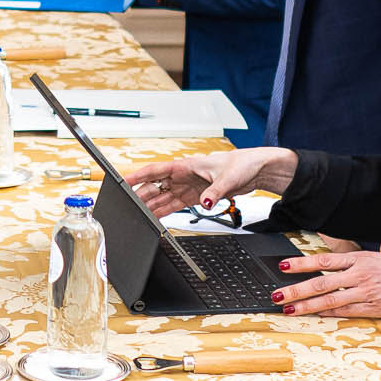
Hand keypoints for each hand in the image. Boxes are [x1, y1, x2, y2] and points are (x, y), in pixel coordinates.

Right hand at [122, 144, 295, 214]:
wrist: (256, 169)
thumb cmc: (242, 164)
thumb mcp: (227, 178)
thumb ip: (214, 192)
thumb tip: (204, 202)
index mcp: (186, 165)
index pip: (156, 170)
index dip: (138, 176)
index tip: (124, 181)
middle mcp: (184, 176)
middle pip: (156, 186)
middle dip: (141, 195)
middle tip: (128, 205)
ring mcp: (188, 186)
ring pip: (163, 197)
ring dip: (152, 205)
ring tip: (138, 214)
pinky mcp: (196, 196)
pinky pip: (175, 204)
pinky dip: (165, 211)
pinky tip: (156, 217)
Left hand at [273, 241, 380, 318]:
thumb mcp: (377, 259)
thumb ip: (355, 265)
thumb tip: (331, 271)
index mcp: (360, 259)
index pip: (324, 261)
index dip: (301, 264)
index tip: (283, 265)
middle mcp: (360, 274)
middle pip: (320, 282)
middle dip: (295, 289)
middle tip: (275, 294)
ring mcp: (366, 292)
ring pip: (329, 299)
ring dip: (306, 305)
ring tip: (288, 308)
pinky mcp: (374, 309)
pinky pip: (346, 312)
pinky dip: (329, 314)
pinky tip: (315, 316)